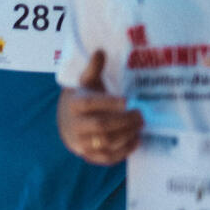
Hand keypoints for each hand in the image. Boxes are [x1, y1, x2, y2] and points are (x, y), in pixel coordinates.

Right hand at [58, 49, 144, 165]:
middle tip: (141, 115)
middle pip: (102, 125)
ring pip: (107, 142)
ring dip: (128, 134)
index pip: (91, 104)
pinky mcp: (88, 155)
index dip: (109, 103)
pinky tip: (136, 140)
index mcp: (74, 105)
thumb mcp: (86, 82)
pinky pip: (107, 158)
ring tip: (141, 126)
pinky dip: (124, 151)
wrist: (67, 122)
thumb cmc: (83, 98)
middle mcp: (75, 125)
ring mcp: (81, 142)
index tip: (127, 100)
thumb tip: (100, 51)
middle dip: (125, 121)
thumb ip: (94, 68)